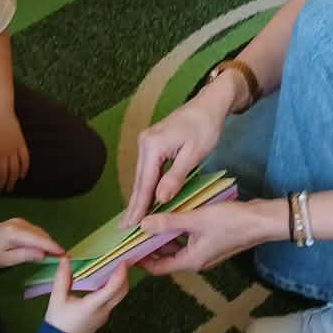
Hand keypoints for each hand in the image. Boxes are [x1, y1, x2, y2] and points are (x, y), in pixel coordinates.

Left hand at [0, 107, 29, 193]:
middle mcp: (3, 154)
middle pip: (4, 174)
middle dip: (1, 186)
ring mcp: (13, 149)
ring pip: (15, 169)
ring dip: (13, 180)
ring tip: (10, 188)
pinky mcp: (21, 143)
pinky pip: (25, 159)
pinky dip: (24, 168)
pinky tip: (22, 176)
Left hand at [0, 216, 62, 268]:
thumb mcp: (7, 260)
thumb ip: (25, 255)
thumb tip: (43, 254)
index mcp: (14, 232)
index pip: (37, 239)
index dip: (52, 246)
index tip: (63, 253)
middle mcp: (19, 223)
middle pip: (40, 234)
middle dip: (52, 245)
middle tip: (63, 257)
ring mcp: (20, 221)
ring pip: (39, 232)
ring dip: (48, 242)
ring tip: (57, 253)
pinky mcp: (21, 222)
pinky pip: (35, 230)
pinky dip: (42, 238)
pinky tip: (46, 247)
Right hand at [43, 255, 130, 332]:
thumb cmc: (58, 322)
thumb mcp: (56, 299)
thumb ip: (62, 278)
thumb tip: (65, 259)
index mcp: (93, 306)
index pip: (113, 288)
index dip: (120, 273)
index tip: (124, 260)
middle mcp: (103, 311)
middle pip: (122, 292)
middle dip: (125, 275)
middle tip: (124, 260)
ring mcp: (105, 315)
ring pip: (119, 296)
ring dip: (120, 281)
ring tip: (115, 266)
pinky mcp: (103, 317)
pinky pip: (113, 300)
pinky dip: (114, 288)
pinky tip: (106, 279)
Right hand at [125, 88, 227, 223]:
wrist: (208, 105)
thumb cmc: (205, 127)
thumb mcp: (194, 154)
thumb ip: (175, 176)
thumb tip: (160, 198)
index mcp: (153, 146)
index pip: (145, 182)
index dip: (139, 206)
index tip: (132, 225)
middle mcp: (145, 143)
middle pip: (139, 180)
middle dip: (133, 205)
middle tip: (124, 228)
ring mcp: (146, 142)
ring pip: (142, 176)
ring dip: (138, 197)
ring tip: (131, 219)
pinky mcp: (152, 143)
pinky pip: (147, 170)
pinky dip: (145, 186)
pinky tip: (143, 198)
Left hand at [138, 195, 272, 275]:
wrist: (262, 221)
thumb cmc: (231, 222)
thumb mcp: (196, 219)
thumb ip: (168, 222)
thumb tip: (142, 225)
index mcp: (190, 261)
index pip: (158, 268)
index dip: (141, 260)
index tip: (126, 247)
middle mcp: (196, 260)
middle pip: (166, 256)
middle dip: (150, 244)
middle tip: (134, 228)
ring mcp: (205, 251)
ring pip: (177, 246)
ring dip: (164, 235)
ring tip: (149, 218)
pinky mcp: (211, 241)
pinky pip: (188, 238)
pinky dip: (178, 229)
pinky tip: (173, 213)